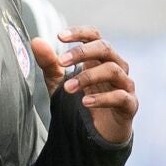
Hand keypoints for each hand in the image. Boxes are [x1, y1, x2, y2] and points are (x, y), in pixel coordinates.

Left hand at [30, 27, 136, 144]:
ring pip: (113, 70)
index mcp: (98, 58)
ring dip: (88, 77)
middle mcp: (115, 67)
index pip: (94, 36)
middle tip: (61, 62)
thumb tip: (36, 41)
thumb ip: (49, 64)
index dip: (79, 32)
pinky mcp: (130, 105)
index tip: (59, 36)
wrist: (96, 133)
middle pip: (105, 48)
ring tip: (69, 88)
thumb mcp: (58, 83)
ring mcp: (125, 85)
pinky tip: (85, 102)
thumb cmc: (81, 101)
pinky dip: (103, 98)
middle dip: (82, 52)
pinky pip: (121, 96)